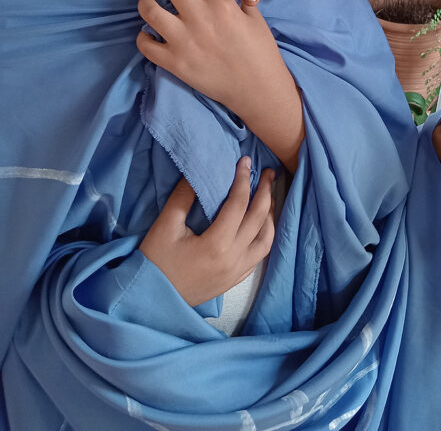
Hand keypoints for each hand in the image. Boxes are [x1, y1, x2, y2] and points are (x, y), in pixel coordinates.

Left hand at [137, 0, 285, 116]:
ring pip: (149, 11)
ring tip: (150, 3)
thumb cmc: (260, 52)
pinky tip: (150, 34)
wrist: (257, 90)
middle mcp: (199, 18)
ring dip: (146, 3)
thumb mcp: (255, 18)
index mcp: (222, 4)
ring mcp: (183, 41)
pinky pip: (145, 45)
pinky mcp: (174, 63)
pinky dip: (143, 37)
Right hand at [139, 158, 274, 306]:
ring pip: (266, 240)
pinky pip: (258, 256)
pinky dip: (264, 236)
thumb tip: (199, 173)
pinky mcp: (234, 281)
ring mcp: (236, 272)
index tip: (245, 161)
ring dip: (270, 216)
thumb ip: (184, 197)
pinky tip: (260, 225)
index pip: (238, 204)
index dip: (243, 179)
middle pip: (259, 219)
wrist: (149, 301)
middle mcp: (234, 259)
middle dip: (266, 191)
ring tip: (268, 196)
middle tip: (267, 172)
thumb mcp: (165, 226)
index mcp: (217, 245)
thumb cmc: (155, 263)